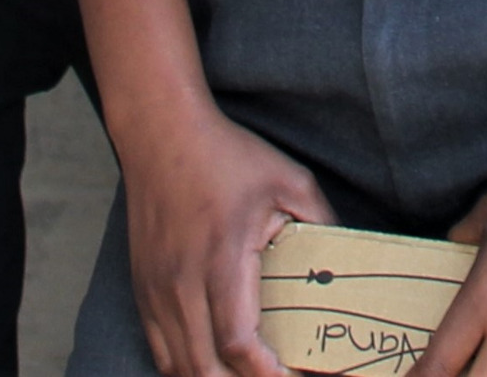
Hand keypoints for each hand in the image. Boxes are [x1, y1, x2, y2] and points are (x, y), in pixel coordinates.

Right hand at [105, 91, 329, 376]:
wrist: (161, 134)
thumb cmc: (227, 156)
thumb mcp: (290, 181)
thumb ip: (320, 225)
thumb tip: (344, 265)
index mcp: (222, 259)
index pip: (239, 342)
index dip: (267, 374)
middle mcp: (182, 283)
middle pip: (205, 368)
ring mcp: (156, 290)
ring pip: (178, 366)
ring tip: (250, 376)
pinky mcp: (142, 290)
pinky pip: (160, 350)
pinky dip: (187, 368)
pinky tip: (215, 367)